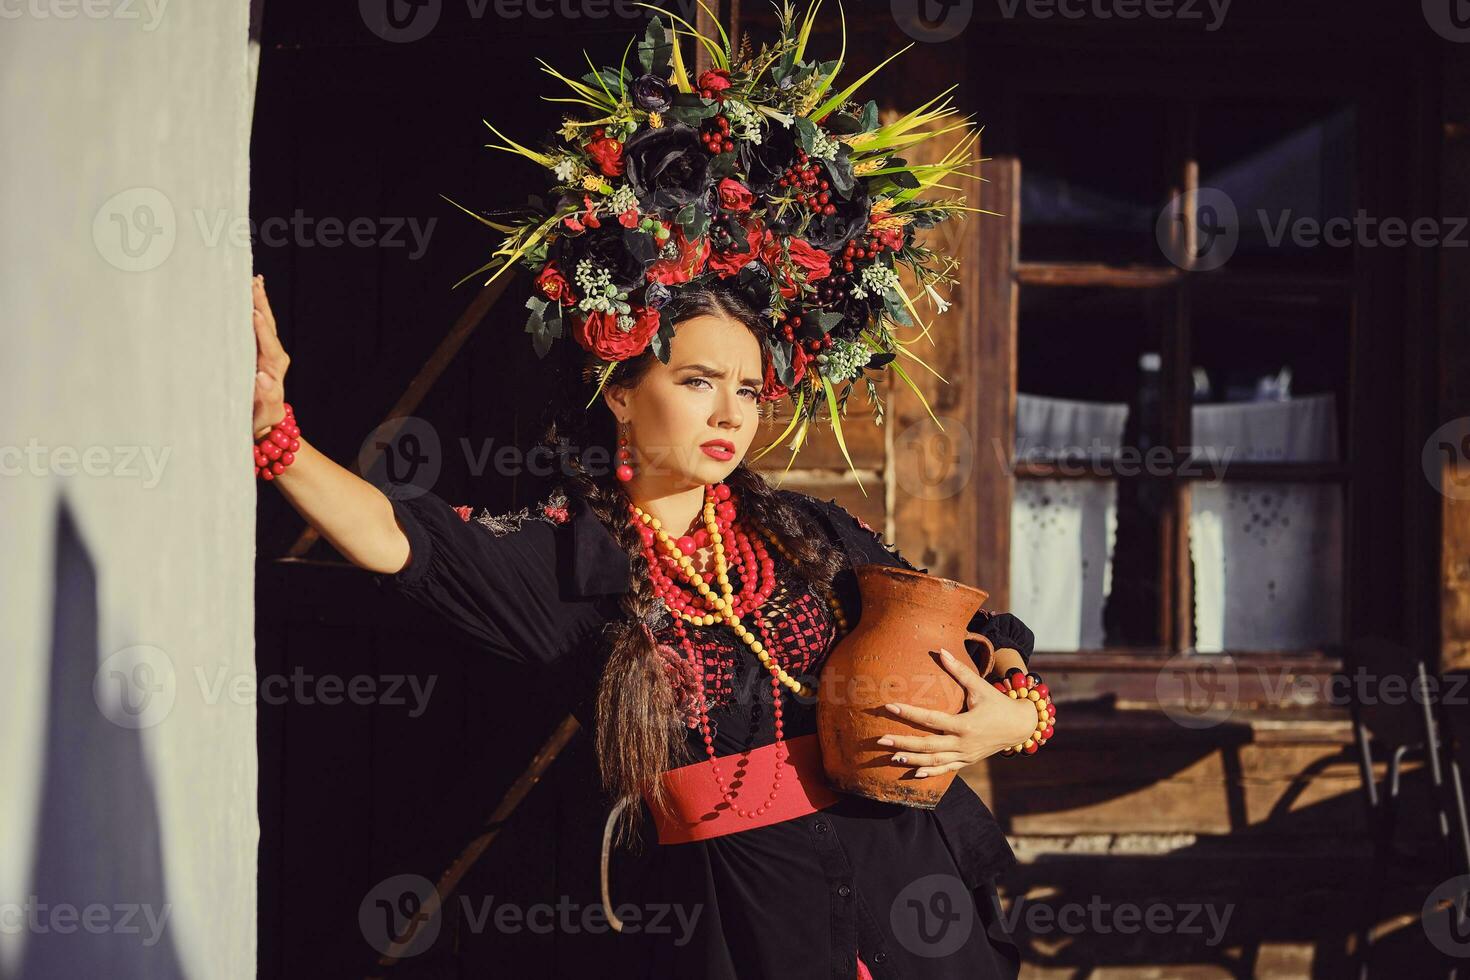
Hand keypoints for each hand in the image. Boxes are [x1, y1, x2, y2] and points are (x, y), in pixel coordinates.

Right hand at [252, 274, 290, 438]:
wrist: (261, 426)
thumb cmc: (259, 421)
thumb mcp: (265, 415)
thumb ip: (268, 398)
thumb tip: (264, 377)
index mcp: (275, 371)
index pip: (269, 347)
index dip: (261, 331)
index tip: (253, 315)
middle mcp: (272, 359)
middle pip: (268, 327)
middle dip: (261, 305)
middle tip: (253, 282)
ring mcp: (264, 354)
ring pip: (262, 323)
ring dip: (258, 302)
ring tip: (252, 280)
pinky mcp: (255, 353)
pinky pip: (254, 328)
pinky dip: (251, 309)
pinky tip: (247, 294)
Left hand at [875, 648, 1036, 777]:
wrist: (1020, 726)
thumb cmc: (998, 703)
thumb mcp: (980, 686)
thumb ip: (960, 670)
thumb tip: (941, 650)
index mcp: (965, 724)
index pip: (931, 719)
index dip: (909, 713)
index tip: (889, 706)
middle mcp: (963, 743)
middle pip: (928, 745)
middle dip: (903, 743)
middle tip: (880, 740)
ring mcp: (965, 755)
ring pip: (934, 761)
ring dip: (912, 760)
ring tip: (891, 758)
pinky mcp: (967, 762)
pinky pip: (946, 769)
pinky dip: (930, 772)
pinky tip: (914, 773)